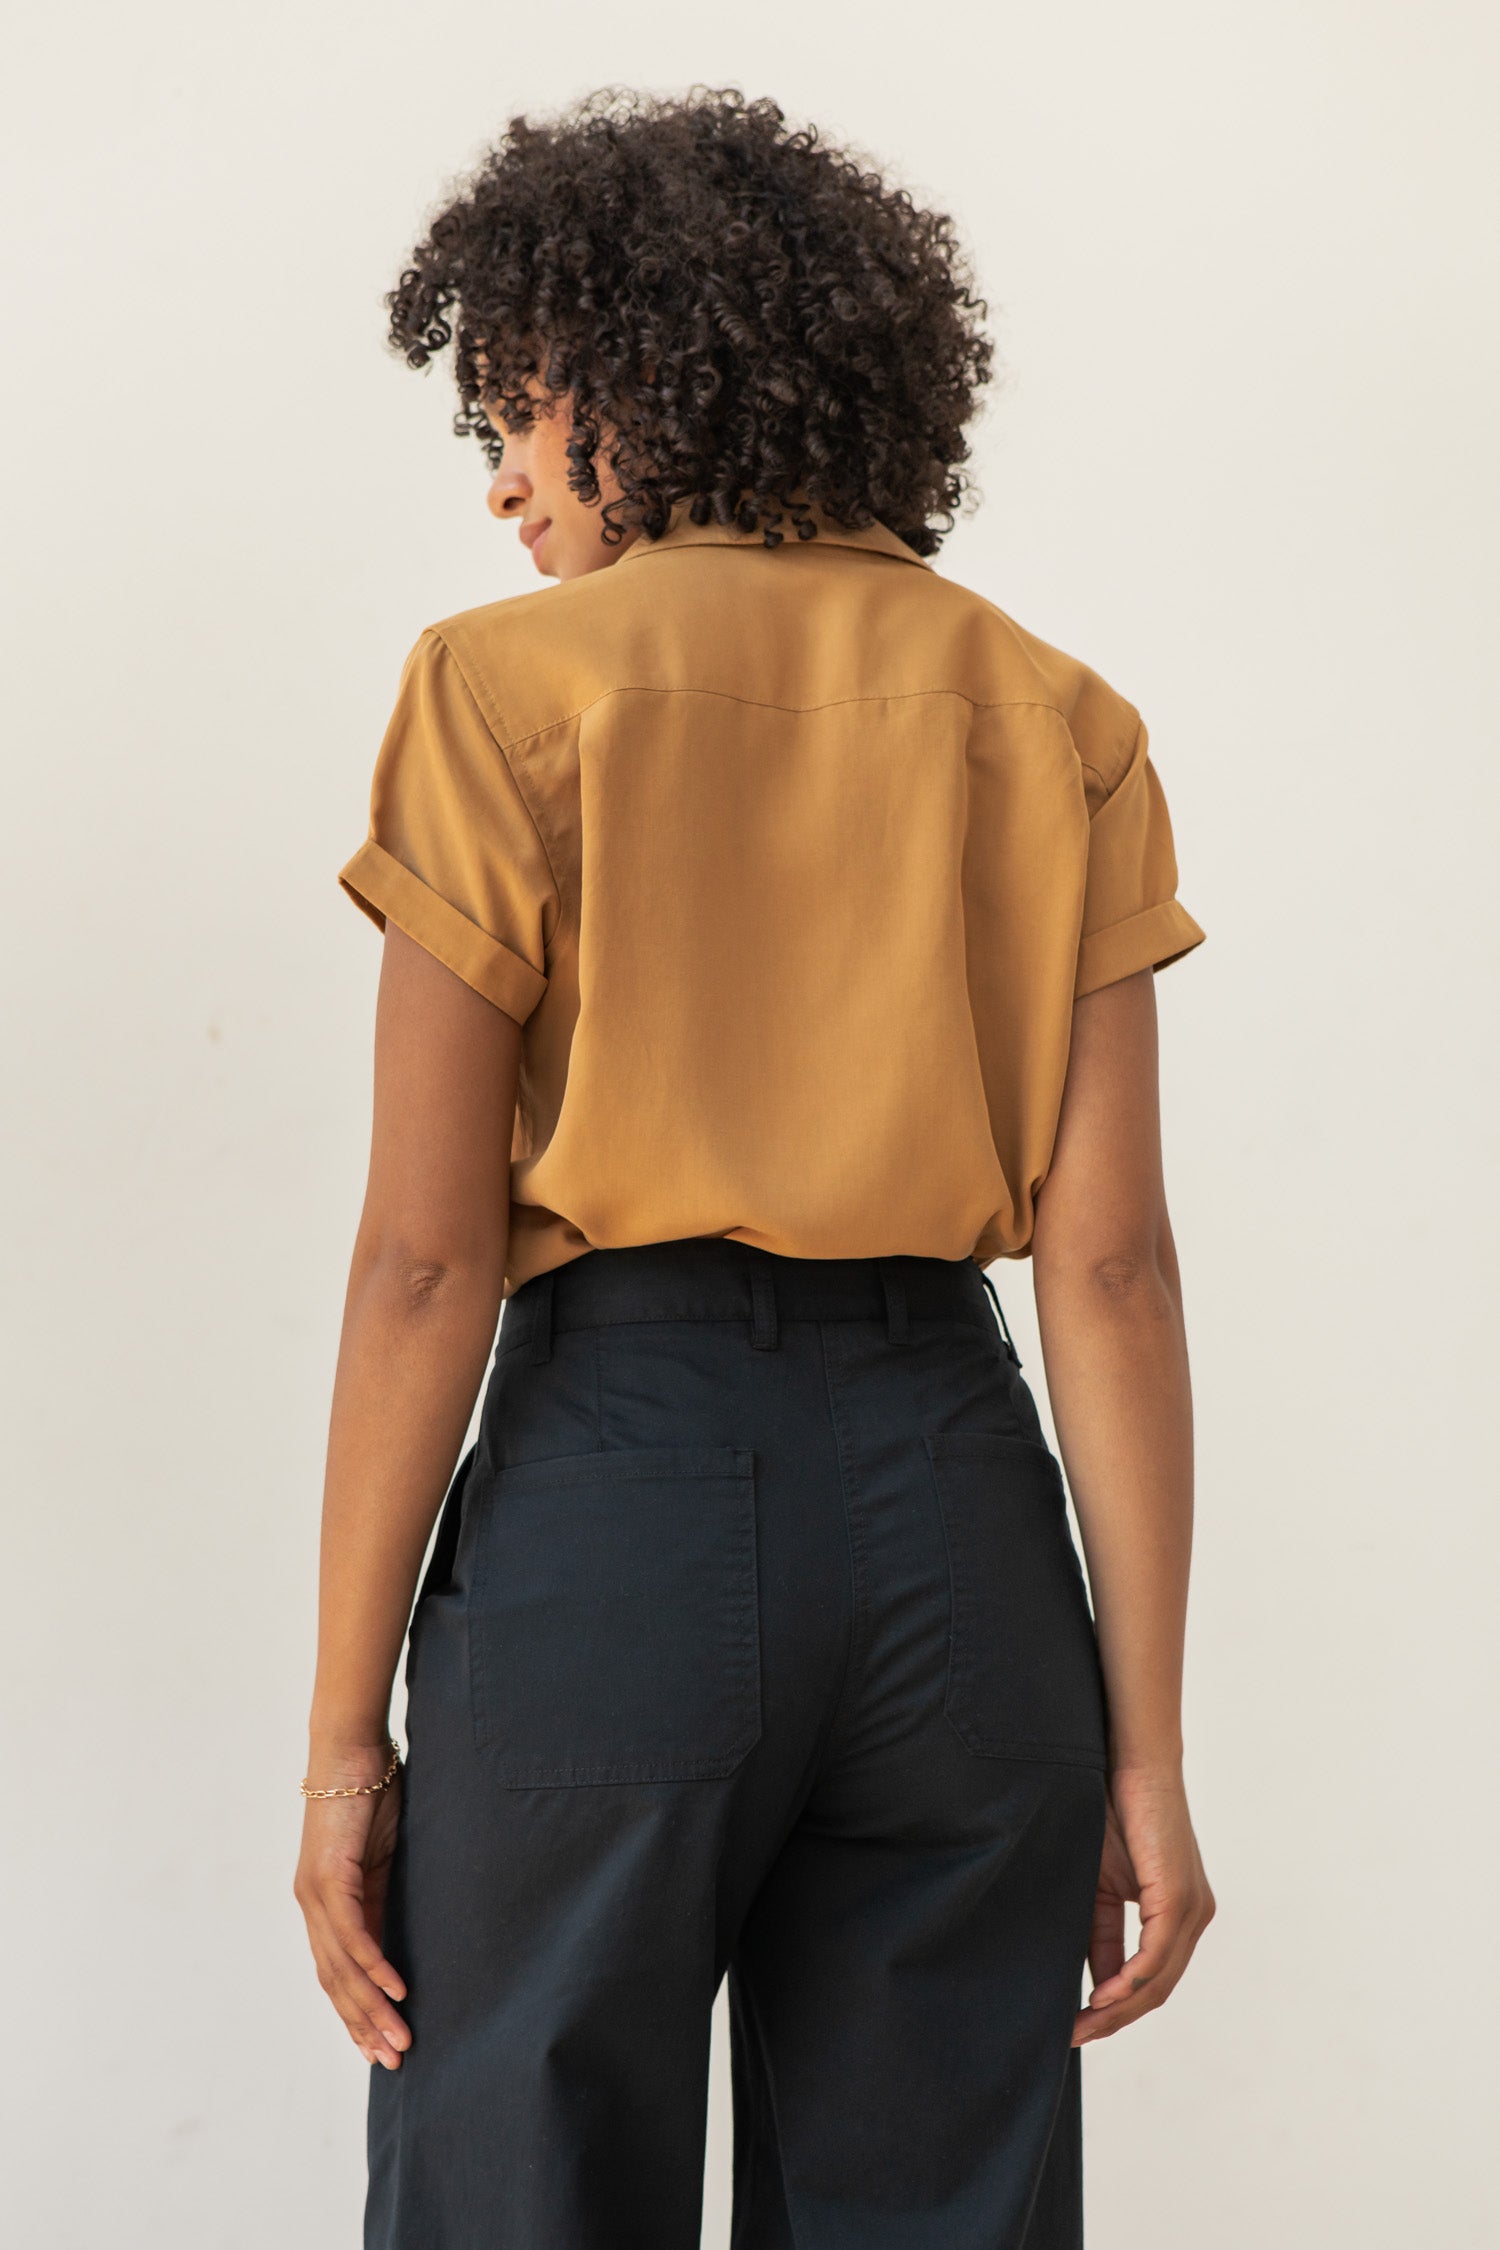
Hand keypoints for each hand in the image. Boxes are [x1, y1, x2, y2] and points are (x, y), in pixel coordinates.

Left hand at [293, 1745, 409, 2069]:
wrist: (350, 1750)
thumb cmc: (369, 1795)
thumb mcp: (380, 1856)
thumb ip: (383, 1894)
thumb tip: (402, 1929)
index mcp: (324, 1904)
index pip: (337, 1973)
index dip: (356, 2012)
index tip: (378, 2046)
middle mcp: (312, 1906)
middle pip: (336, 1982)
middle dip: (364, 2025)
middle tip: (392, 2060)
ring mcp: (316, 1894)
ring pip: (342, 1968)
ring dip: (372, 2008)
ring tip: (399, 2039)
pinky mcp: (329, 1877)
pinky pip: (353, 1933)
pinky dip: (374, 1966)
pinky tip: (396, 1991)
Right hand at [1072, 1761, 1214, 2044]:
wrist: (1127, 1761)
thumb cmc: (1111, 1811)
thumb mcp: (1101, 1886)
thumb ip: (1101, 1932)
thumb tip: (1095, 1980)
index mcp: (1178, 1913)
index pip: (1153, 1978)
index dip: (1117, 2008)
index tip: (1079, 2026)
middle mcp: (1194, 1916)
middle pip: (1158, 1989)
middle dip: (1115, 2019)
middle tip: (1074, 2037)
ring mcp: (1191, 1908)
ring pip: (1158, 1980)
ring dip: (1118, 2009)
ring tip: (1081, 2026)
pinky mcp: (1178, 1897)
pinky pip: (1155, 1956)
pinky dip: (1127, 1981)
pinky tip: (1101, 1996)